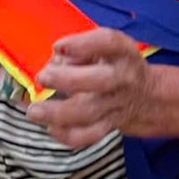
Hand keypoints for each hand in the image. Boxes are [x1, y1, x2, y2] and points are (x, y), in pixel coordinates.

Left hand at [28, 28, 157, 148]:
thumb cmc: (113, 64)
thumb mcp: (104, 48)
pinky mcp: (109, 125)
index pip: (109, 42)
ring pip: (90, 113)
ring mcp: (117, 104)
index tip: (57, 47)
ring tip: (34, 111)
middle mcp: (123, 78)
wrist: (144, 95)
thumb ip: (79, 50)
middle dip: (67, 80)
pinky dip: (68, 135)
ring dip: (58, 113)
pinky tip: (51, 127)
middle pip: (100, 81)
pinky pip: (89, 135)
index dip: (83, 44)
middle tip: (42, 77)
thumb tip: (54, 63)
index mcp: (122, 52)